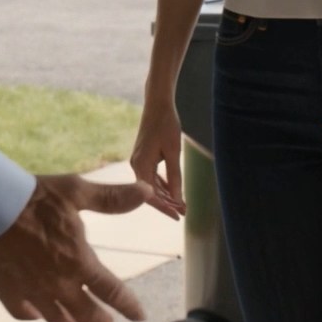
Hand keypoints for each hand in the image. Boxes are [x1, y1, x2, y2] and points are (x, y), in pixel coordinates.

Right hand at [0, 174, 153, 321]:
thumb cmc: (33, 197)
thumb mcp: (76, 191)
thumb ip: (112, 199)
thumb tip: (146, 192)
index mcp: (79, 261)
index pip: (111, 291)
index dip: (128, 305)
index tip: (139, 315)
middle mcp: (59, 284)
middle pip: (87, 315)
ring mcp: (33, 292)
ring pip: (58, 319)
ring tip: (77, 321)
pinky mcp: (8, 293)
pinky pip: (27, 313)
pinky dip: (36, 315)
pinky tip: (39, 312)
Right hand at [129, 98, 185, 219]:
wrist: (157, 104)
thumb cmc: (166, 125)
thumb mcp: (173, 152)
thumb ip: (175, 176)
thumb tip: (177, 200)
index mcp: (140, 165)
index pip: (150, 195)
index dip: (164, 208)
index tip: (177, 217)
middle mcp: (136, 165)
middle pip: (150, 193)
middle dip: (167, 204)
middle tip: (184, 213)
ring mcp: (139, 162)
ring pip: (152, 186)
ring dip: (167, 195)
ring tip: (182, 206)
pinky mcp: (144, 158)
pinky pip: (152, 177)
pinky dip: (163, 185)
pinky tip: (174, 192)